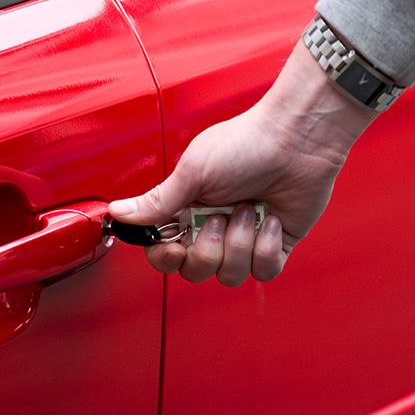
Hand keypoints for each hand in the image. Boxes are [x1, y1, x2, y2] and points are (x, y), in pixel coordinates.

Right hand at [109, 42, 375, 285]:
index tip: (175, 245)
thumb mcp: (193, 172)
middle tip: (219, 217)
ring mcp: (243, 239)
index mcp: (187, 211)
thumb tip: (117, 212)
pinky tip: (271, 218)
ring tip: (250, 209)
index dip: (166, 257)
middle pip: (195, 272)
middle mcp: (212, 229)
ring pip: (230, 275)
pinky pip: (264, 271)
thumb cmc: (245, 145)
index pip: (164, 253)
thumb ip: (156, 202)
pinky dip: (267, 247)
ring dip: (240, 242)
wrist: (297, 139)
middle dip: (208, 250)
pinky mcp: (273, 245)